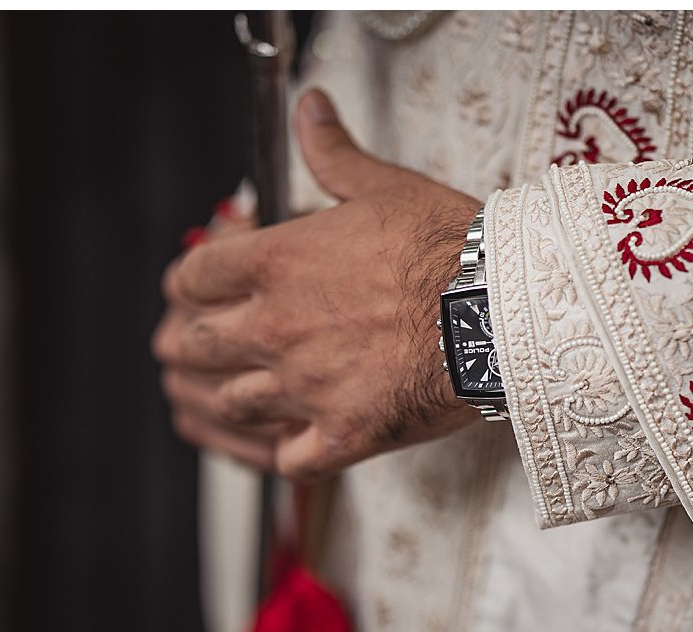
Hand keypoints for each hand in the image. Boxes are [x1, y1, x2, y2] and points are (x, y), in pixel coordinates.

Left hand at [152, 90, 480, 480]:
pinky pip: (289, 462)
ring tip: (242, 396)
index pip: (193, 277)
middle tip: (199, 346)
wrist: (503, 312)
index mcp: (279, 264)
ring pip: (232, 406)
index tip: (199, 288)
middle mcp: (278, 328)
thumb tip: (310, 110)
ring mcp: (306, 387)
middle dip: (190, 345)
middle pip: (195, 346)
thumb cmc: (453, 250)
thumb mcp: (388, 187)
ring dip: (231, 400)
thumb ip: (335, 155)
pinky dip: (288, 455)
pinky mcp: (343, 435)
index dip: (189, 283)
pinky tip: (297, 445)